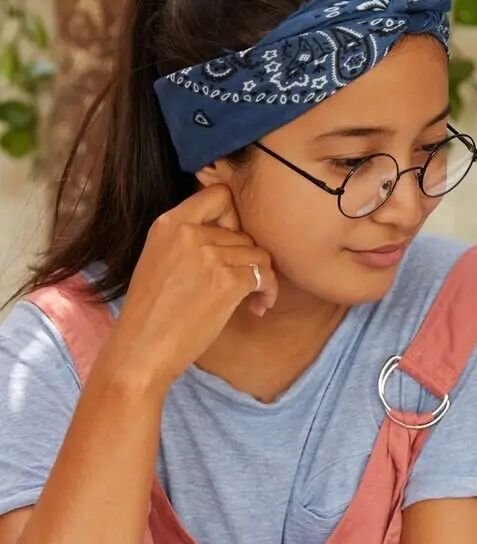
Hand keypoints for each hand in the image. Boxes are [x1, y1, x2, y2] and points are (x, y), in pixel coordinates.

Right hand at [102, 185, 277, 390]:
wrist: (142, 348)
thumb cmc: (152, 311)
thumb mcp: (160, 259)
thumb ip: (189, 240)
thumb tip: (234, 236)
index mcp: (168, 223)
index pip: (219, 195)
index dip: (235, 217)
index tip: (232, 243)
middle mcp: (189, 233)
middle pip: (244, 234)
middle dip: (249, 260)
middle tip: (244, 286)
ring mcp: (209, 256)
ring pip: (260, 255)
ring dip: (262, 279)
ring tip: (250, 300)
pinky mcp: (227, 282)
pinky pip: (265, 277)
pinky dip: (268, 292)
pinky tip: (257, 307)